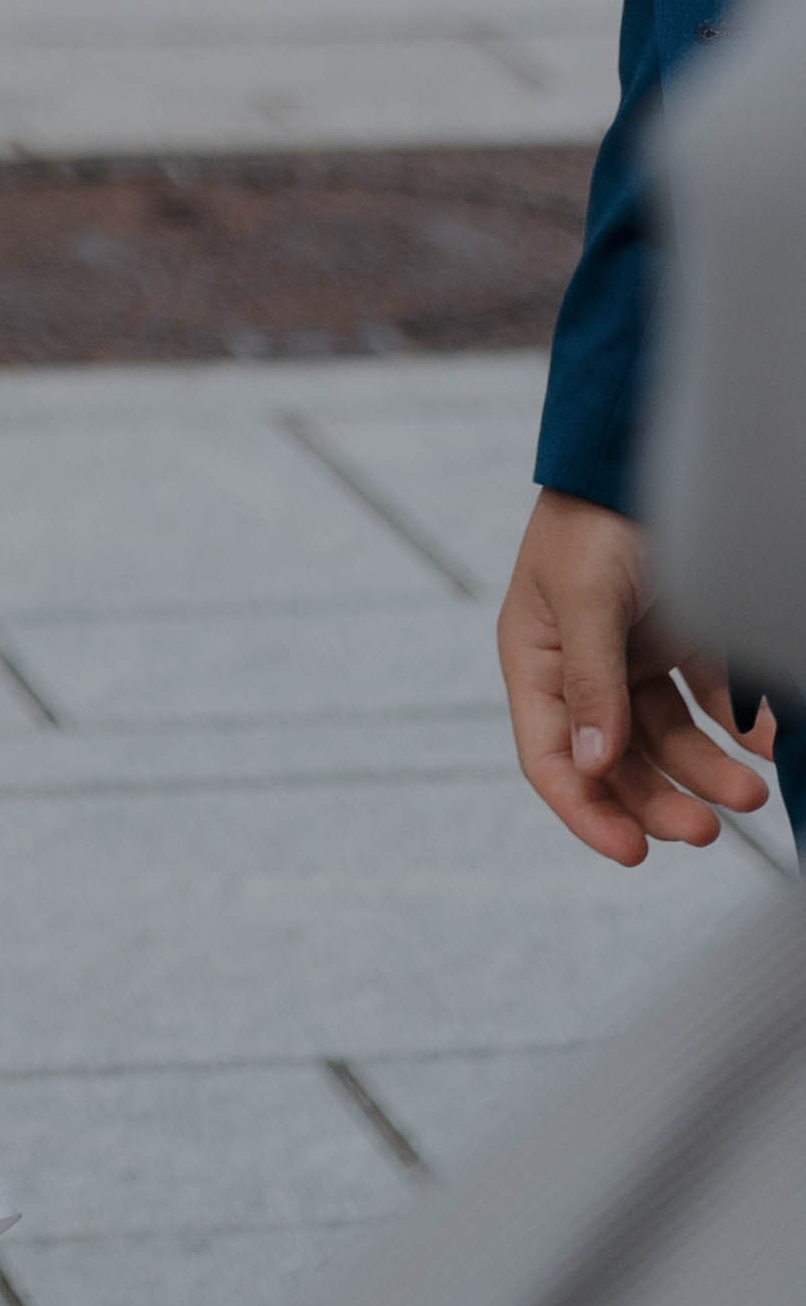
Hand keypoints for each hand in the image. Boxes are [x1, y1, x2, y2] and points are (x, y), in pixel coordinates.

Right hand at [498, 489, 778, 861]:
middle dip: (662, 802)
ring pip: (670, 744)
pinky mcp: (680, 644)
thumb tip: (592, 767)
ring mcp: (634, 659)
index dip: (585, 811)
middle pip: (618, 764)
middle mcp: (584, 670)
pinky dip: (741, 728)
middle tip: (708, 830)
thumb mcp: (586, 598)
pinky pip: (713, 705)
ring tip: (754, 789)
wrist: (643, 452)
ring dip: (710, 773)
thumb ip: (591, 683)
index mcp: (537, 661)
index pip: (551, 758)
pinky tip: (768, 740)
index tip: (632, 853)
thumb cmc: (594, 519)